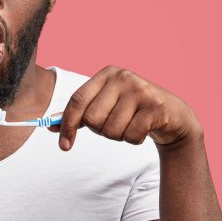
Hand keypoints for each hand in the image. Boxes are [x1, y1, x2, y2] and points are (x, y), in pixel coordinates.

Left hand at [51, 66, 202, 150]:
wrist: (172, 115)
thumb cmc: (130, 111)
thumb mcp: (103, 106)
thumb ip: (78, 115)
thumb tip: (49, 126)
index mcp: (106, 74)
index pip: (77, 101)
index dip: (67, 125)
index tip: (63, 146)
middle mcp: (122, 77)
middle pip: (92, 119)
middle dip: (100, 130)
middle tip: (114, 124)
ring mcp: (141, 90)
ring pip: (111, 130)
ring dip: (118, 136)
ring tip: (130, 125)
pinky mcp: (156, 107)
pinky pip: (130, 136)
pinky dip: (133, 140)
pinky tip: (143, 129)